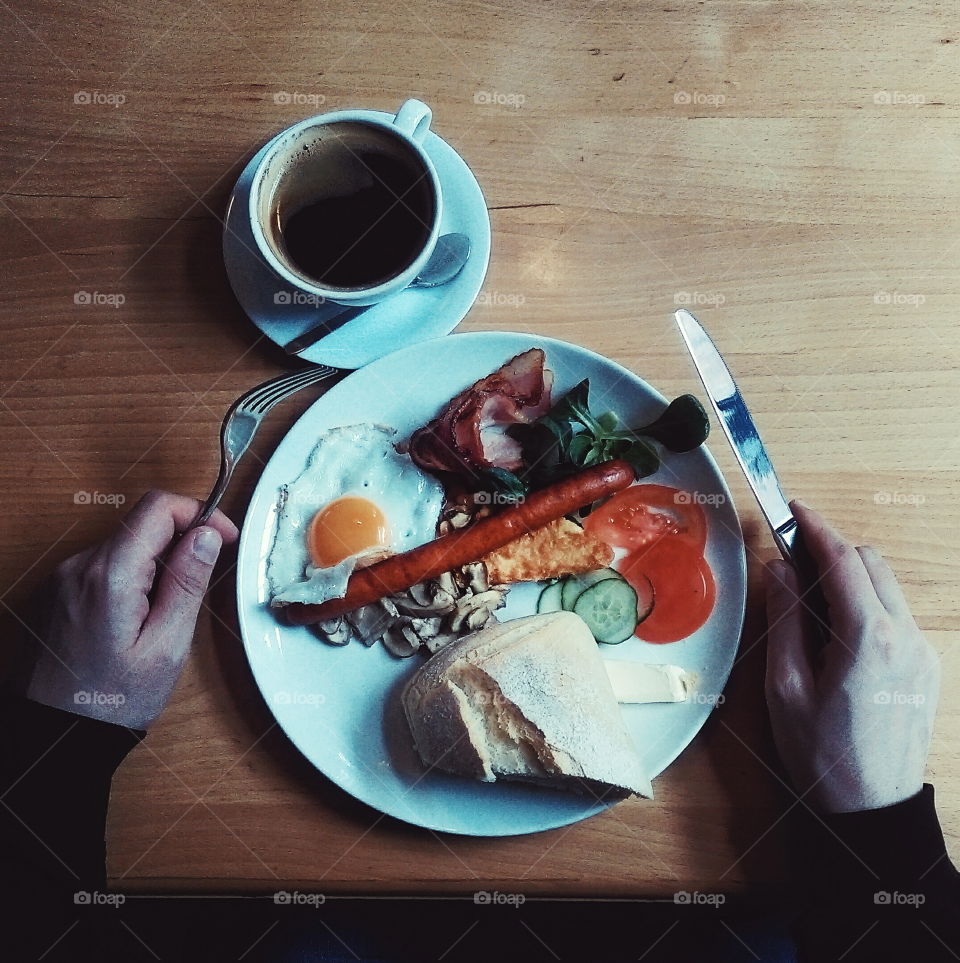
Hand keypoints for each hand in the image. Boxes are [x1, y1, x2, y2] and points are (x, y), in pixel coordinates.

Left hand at [19, 490, 238, 728]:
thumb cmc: (110, 701)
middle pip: (142, 522)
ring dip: (156, 561)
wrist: (54, 734)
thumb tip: (207, 535)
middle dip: (181, 541)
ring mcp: (63, 577)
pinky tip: (139, 616)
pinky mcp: (57, 590)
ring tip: (166, 610)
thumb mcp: (167, 645)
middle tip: (202, 580)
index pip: (159, 507)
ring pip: (125, 543)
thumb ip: (188, 583)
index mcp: (109, 576)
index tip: (224, 537)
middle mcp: (78, 566)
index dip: (201, 514)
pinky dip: (132, 576)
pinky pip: (105, 564)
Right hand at [764, 500, 938, 812]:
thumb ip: (786, 619)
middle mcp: (906, 638)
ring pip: (886, 585)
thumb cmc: (823, 756)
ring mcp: (921, 652)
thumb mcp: (786, 686)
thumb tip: (780, 570)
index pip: (844, 562)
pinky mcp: (924, 666)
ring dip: (849, 577)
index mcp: (869, 641)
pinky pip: (895, 612)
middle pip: (871, 563)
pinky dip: (865, 602)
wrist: (871, 808)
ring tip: (809, 600)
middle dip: (832, 550)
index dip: (815, 528)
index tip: (793, 509)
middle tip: (791, 556)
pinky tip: (835, 629)